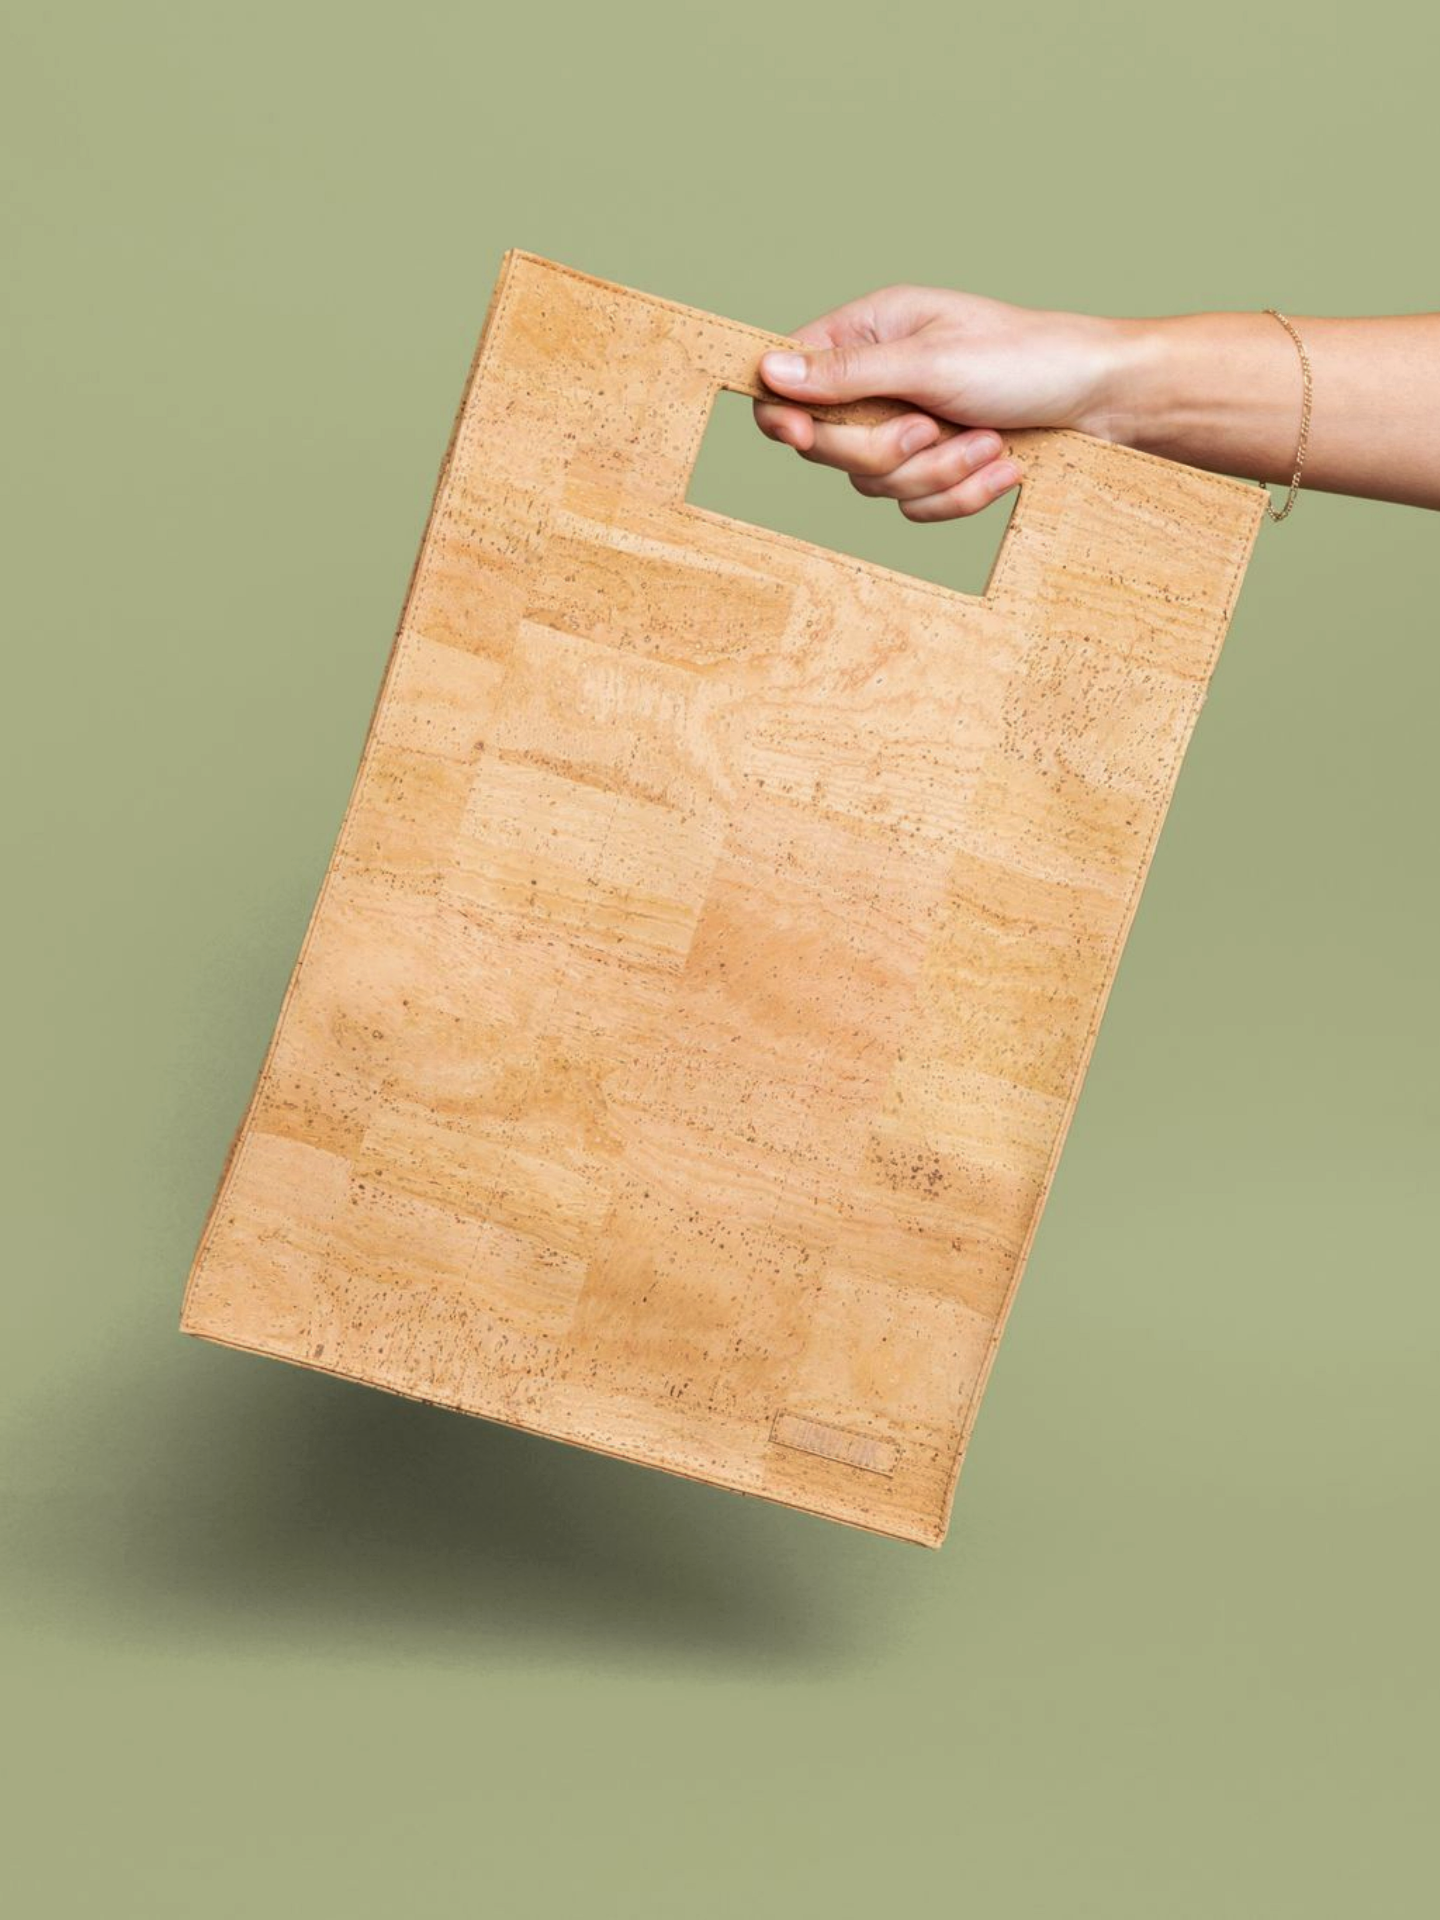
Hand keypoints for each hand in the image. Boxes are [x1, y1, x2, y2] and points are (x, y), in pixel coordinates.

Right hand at [755, 284, 1127, 520]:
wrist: (1103, 402)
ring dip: (938, 473)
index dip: (787, 414)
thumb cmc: (1026, 359)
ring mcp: (907, 429)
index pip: (790, 378)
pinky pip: (916, 508)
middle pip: (827, 446)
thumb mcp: (931, 362)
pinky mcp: (937, 469)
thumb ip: (846, 374)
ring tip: (989, 442)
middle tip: (931, 428)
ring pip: (875, 485)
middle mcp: (880, 381)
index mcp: (869, 334)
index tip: (804, 438)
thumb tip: (768, 372)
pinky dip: (960, 495)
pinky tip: (1002, 465)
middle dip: (886, 450)